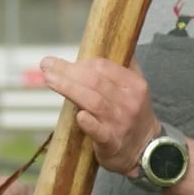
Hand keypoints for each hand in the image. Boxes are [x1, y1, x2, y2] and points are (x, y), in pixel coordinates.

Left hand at [39, 56, 159, 176]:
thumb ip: (124, 68)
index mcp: (134, 85)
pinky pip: (99, 131)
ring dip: (69, 89)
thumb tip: (110, 45)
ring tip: (49, 79)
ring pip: (94, 102)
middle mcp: (129, 102)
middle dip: (68, 71)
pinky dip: (88, 123)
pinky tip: (78, 115)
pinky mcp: (112, 143)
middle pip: (95, 82)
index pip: (104, 67)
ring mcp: (121, 123)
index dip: (80, 63)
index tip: (60, 62)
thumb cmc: (133, 115)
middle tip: (46, 65)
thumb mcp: (136, 89)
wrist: (146, 149)